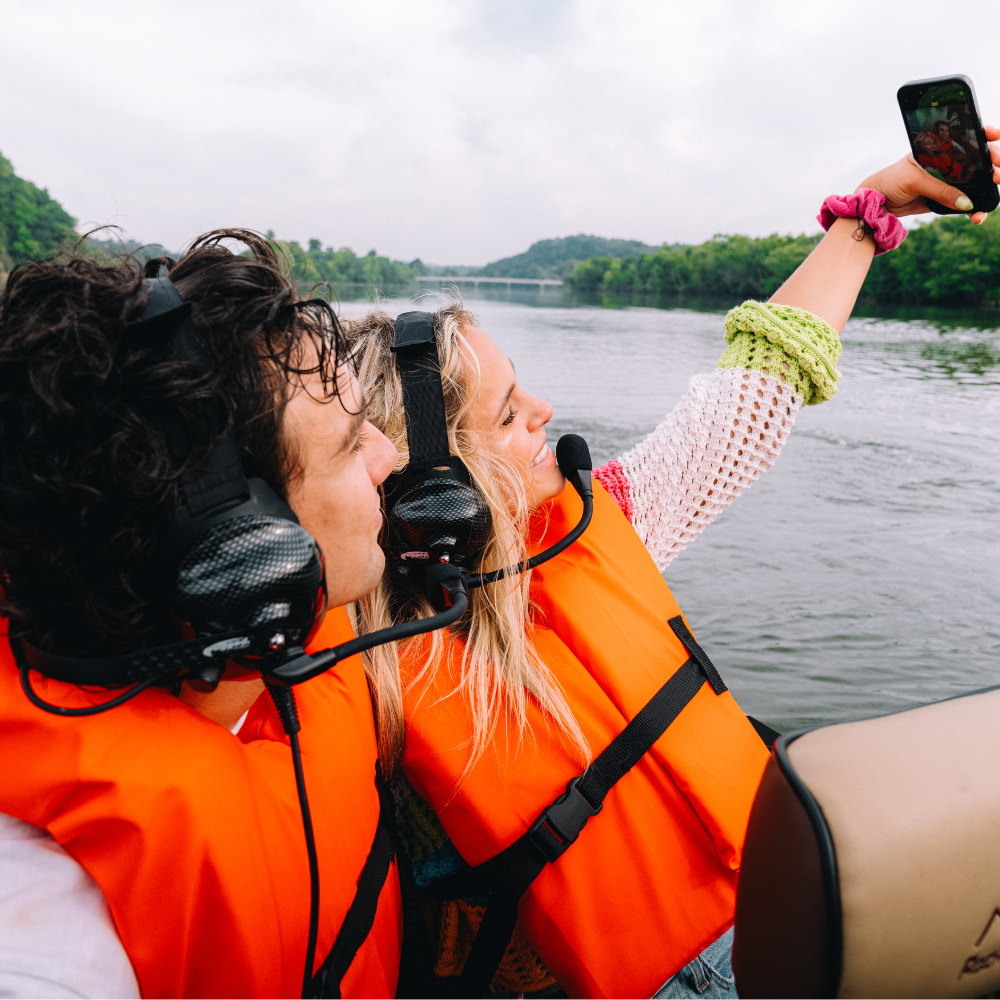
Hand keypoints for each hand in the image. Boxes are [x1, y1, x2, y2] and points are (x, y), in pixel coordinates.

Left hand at [857, 125, 999, 224]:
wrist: (875, 203)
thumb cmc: (891, 181)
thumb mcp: (915, 181)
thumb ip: (941, 191)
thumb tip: (967, 203)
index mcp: (939, 148)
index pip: (967, 137)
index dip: (984, 135)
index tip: (995, 136)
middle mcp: (947, 162)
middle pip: (977, 161)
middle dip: (992, 164)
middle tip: (998, 173)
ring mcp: (948, 181)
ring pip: (974, 183)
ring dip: (986, 189)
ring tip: (994, 191)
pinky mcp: (944, 199)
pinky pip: (964, 204)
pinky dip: (972, 211)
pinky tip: (977, 217)